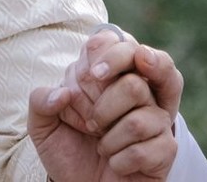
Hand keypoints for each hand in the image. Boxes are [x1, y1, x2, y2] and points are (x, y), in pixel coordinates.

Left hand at [30, 27, 183, 181]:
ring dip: (108, 140)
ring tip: (103, 146)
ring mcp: (157, 118)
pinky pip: (142, 148)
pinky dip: (118, 160)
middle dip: (102, 109)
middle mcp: (141, 91)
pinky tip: (116, 163)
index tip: (92, 74)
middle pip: (132, 83)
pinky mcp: (165, 147)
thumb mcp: (44, 127)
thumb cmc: (70, 151)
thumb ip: (41, 102)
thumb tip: (62, 93)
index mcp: (113, 76)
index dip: (108, 54)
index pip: (120, 43)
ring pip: (138, 118)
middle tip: (91, 124)